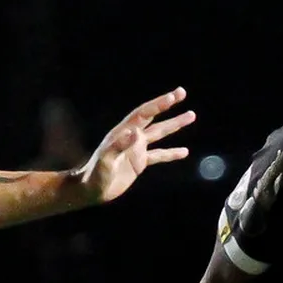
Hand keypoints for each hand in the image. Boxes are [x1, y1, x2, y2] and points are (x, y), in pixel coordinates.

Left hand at [74, 87, 195, 203]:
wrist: (91, 190)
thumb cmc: (95, 175)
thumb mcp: (106, 161)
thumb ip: (119, 146)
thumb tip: (136, 132)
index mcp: (123, 132)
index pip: (143, 114)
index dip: (158, 105)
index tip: (173, 96)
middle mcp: (131, 137)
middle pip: (153, 117)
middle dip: (167, 104)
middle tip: (182, 92)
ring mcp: (136, 149)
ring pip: (159, 133)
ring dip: (174, 125)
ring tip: (191, 115)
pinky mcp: (139, 163)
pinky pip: (159, 155)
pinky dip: (171, 153)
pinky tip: (184, 151)